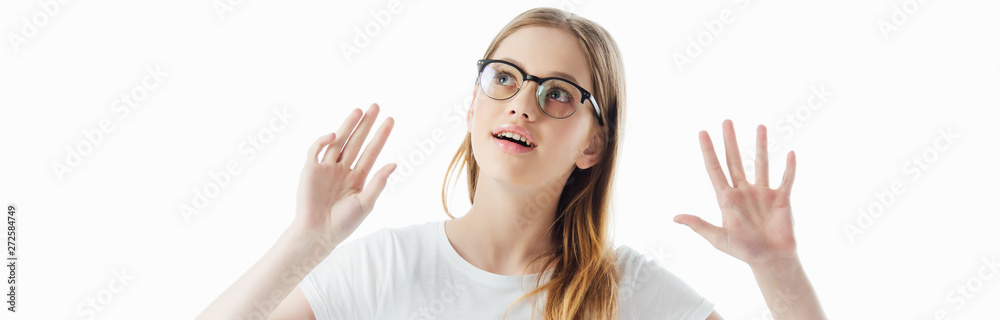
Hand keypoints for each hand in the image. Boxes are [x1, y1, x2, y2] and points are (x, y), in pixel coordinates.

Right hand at [292, 103, 395, 246]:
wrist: (318, 234)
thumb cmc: (343, 223)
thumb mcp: (366, 203)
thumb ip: (378, 182)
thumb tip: (394, 163)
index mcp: (358, 177)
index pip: (372, 151)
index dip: (381, 136)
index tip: (390, 120)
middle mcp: (343, 169)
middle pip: (357, 141)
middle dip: (366, 124)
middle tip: (376, 106)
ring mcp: (326, 168)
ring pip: (339, 141)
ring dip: (348, 126)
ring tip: (359, 111)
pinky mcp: (310, 170)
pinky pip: (316, 150)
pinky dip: (323, 140)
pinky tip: (334, 135)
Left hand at [674, 120, 797, 267]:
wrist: (771, 261)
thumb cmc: (744, 251)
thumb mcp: (718, 238)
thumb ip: (699, 225)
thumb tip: (675, 217)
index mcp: (727, 199)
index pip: (715, 169)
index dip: (708, 151)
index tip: (702, 132)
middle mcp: (744, 191)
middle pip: (735, 160)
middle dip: (730, 141)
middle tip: (726, 121)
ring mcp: (763, 193)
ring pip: (761, 163)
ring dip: (761, 145)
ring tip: (760, 126)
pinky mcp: (782, 199)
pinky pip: (786, 179)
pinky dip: (789, 168)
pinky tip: (790, 153)